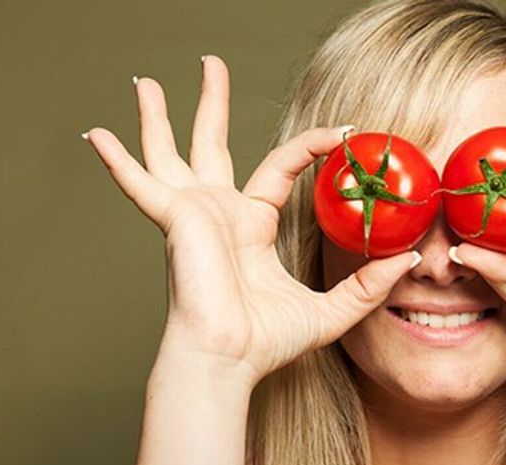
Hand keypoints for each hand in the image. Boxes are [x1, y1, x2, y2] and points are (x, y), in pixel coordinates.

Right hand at [83, 55, 418, 386]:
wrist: (228, 359)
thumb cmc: (267, 342)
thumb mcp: (334, 310)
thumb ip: (369, 284)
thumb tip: (409, 258)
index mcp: (249, 226)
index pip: (279, 168)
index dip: (310, 145)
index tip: (342, 131)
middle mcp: (217, 213)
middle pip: (211, 144)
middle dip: (210, 104)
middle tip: (210, 65)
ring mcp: (192, 213)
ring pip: (170, 152)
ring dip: (158, 117)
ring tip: (145, 83)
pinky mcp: (175, 220)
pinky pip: (141, 185)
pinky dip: (118, 163)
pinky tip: (96, 136)